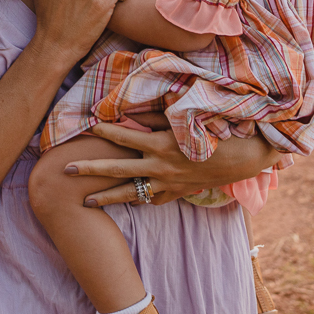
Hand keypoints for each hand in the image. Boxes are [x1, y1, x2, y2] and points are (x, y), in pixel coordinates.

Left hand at [65, 122, 281, 206]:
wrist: (247, 157)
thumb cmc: (216, 129)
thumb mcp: (184, 117)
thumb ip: (154, 114)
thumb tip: (127, 110)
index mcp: (160, 144)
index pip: (123, 136)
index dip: (103, 129)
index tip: (84, 124)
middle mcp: (160, 166)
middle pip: (117, 169)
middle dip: (90, 170)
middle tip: (66, 171)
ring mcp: (168, 184)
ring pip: (131, 193)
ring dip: (106, 197)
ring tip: (85, 201)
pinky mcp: (178, 193)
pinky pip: (154, 200)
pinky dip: (140, 201)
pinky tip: (126, 203)